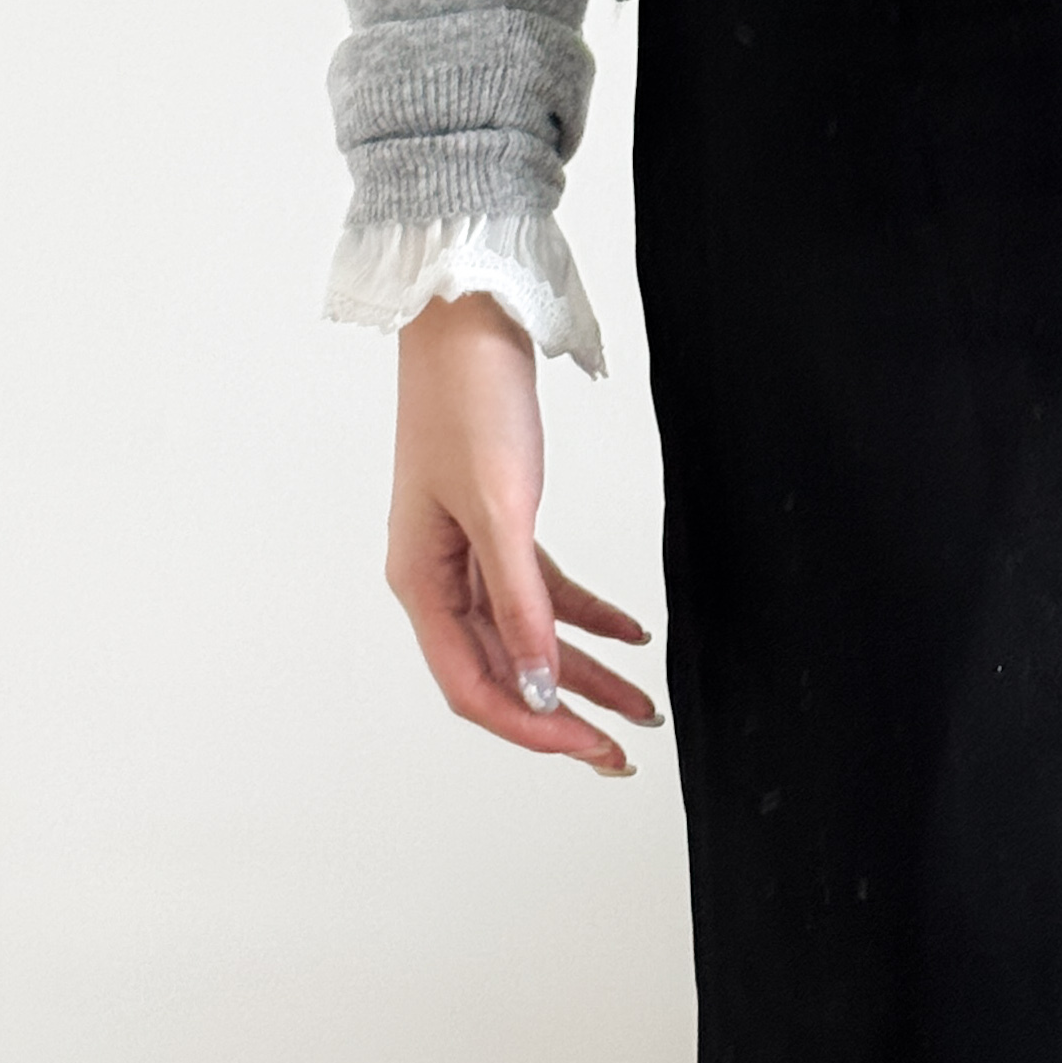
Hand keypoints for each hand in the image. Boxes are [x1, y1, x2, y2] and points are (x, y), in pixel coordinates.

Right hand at [387, 289, 659, 767]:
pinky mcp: (498, 519)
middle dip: (564, 713)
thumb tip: (541, 685)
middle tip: (623, 747)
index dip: (533, 726)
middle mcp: (437, 575)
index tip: (591, 748)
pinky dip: (586, 612)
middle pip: (501, 670)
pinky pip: (543, 588)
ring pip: (529, 634)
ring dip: (584, 671)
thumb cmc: (468, 399)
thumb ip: (520, 603)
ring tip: (642, 703)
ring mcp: (466, 549)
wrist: (469, 314)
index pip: (474, 686)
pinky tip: (631, 631)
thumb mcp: (501, 507)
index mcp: (419, 582)